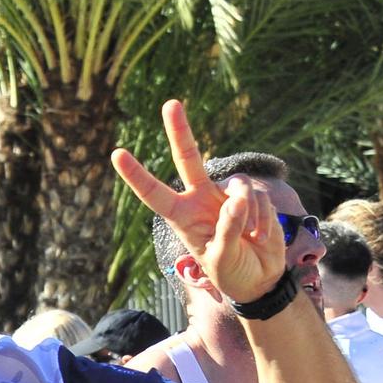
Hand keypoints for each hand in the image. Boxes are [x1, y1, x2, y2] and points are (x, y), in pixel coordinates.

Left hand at [112, 100, 285, 304]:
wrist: (260, 278)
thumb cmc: (231, 272)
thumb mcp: (221, 259)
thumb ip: (227, 230)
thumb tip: (236, 199)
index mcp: (182, 216)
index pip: (154, 193)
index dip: (136, 174)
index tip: (117, 153)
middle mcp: (201, 199)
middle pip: (188, 159)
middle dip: (180, 131)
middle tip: (171, 103)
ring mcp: (228, 195)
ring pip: (240, 190)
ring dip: (250, 218)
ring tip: (249, 240)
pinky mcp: (254, 196)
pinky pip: (262, 200)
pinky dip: (265, 221)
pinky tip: (261, 236)